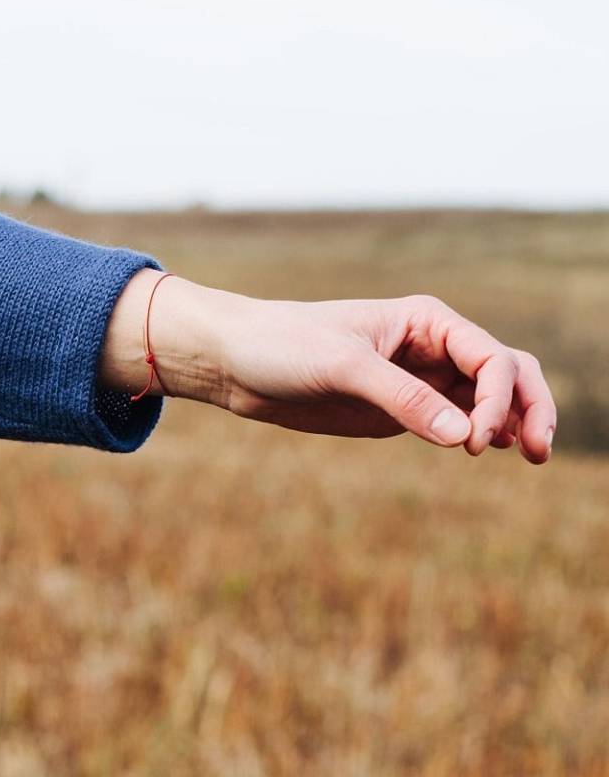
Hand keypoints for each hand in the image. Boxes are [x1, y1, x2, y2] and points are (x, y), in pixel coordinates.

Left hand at [103, 271, 557, 457]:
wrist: (235, 363)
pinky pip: (455, 421)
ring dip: (514, 422)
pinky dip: (482, 433)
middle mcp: (432, 348)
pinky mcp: (401, 410)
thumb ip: (404, 399)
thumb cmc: (283, 346)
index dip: (499, 400)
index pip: (491, 358)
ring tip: (533, 456)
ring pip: (488, 400)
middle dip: (530, 406)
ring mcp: (420, 381)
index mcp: (428, 321)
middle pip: (508, 373)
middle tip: (540, 451)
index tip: (475, 442)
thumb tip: (466, 439)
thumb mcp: (343, 368)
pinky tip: (497, 450)